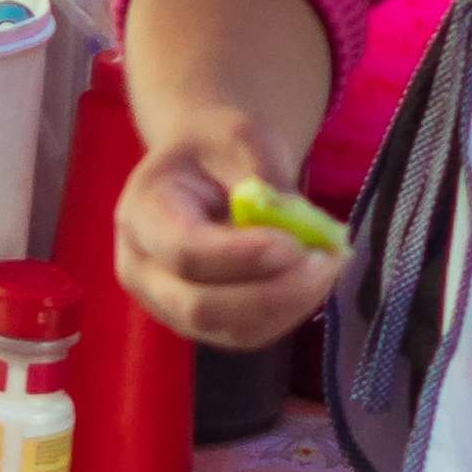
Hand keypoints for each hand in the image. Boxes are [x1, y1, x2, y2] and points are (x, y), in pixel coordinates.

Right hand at [116, 119, 343, 353]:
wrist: (199, 167)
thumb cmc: (215, 147)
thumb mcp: (240, 136)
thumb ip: (265, 181)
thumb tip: (299, 232)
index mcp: (142, 214)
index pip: (183, 251)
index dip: (240, 256)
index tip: (294, 244)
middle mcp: (142, 269)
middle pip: (199, 307)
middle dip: (272, 293)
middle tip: (327, 260)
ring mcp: (167, 305)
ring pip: (230, 330)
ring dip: (289, 305)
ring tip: (328, 263)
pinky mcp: (201, 324)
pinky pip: (248, 335)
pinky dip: (289, 313)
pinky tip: (312, 279)